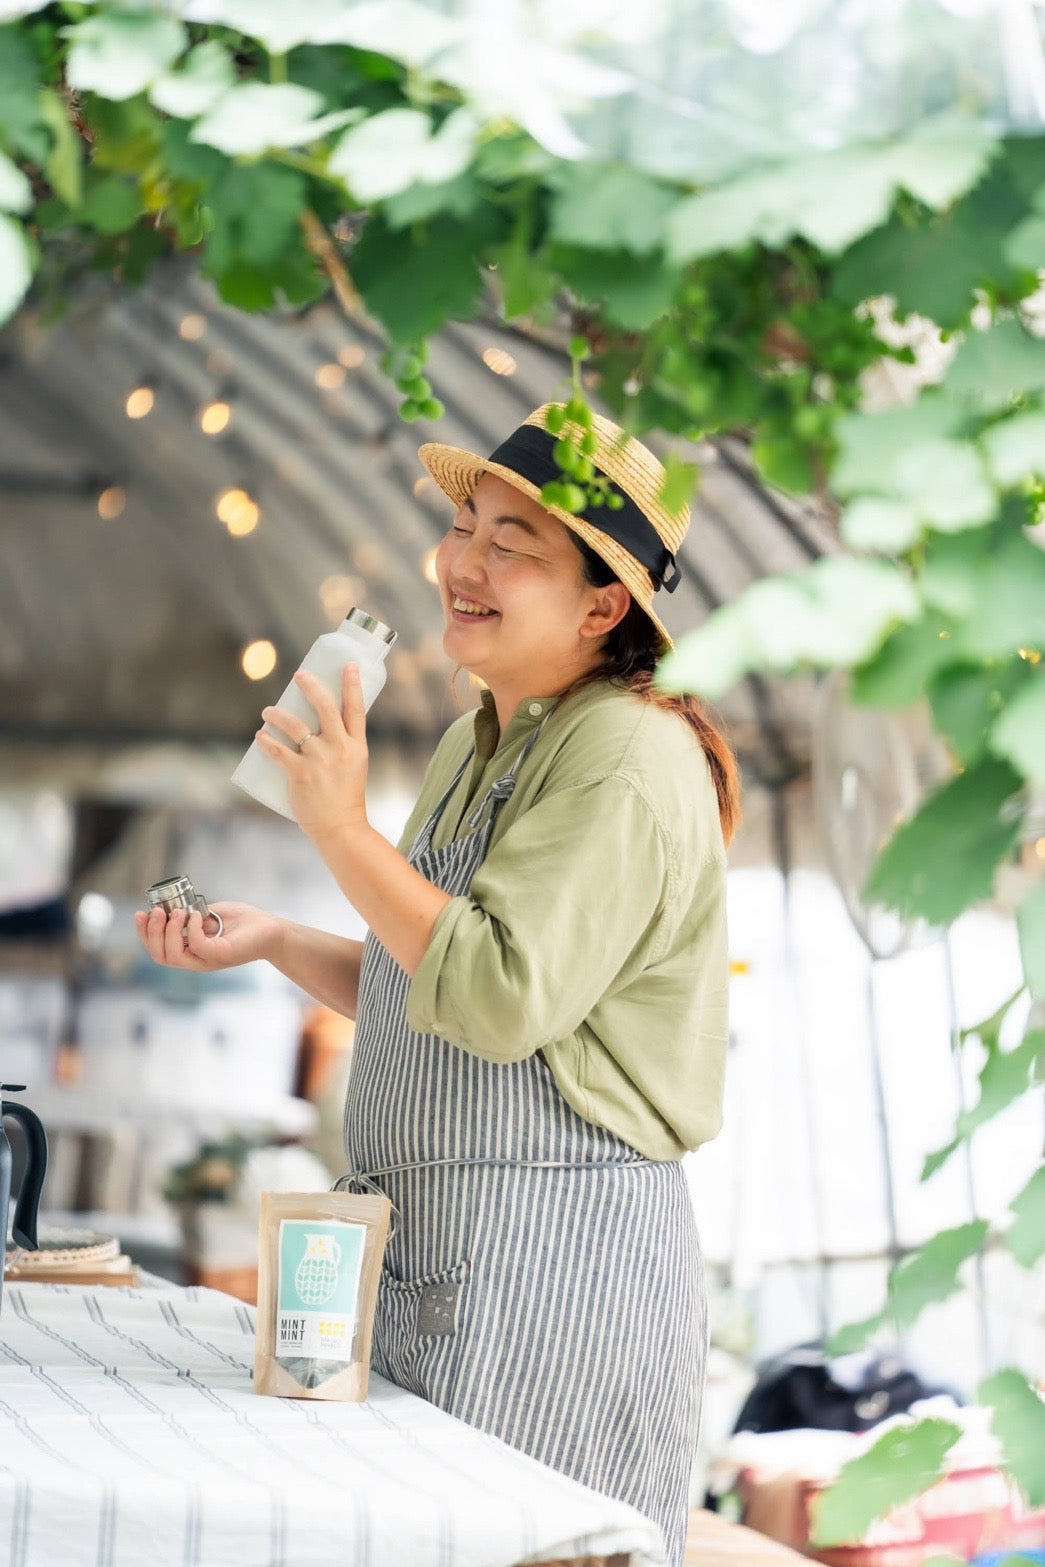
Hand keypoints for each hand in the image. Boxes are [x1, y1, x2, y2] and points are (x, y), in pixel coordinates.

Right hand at [134, 901, 283, 972]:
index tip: (140, 914)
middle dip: (151, 933)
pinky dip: (192, 929)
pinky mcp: (223, 955)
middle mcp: (197, 960)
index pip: (158, 951)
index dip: (145, 934)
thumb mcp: (211, 915)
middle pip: (160, 956)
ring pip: (174, 956)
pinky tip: (197, 916)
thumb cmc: (245, 923)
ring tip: (177, 912)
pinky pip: (198, 946)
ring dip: (169, 931)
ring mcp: (209, 960)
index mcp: (192, 952)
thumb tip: (172, 908)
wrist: (273, 929)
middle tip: (156, 911)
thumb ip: (191, 915)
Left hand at [256, 664, 368, 842]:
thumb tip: (316, 727)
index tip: (348, 665)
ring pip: (296, 726)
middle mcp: (340, 750)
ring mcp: (320, 761)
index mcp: (356, 747)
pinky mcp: (301, 774)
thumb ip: (341, 747)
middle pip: (326, 709)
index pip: (356, 709)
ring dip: (278, 714)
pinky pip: (278, 751)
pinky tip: (260, 735)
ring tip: (268, 711)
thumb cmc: (345, 798)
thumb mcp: (354, 767)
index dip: (353, 685)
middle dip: (311, 687)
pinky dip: (266, 741)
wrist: (340, 828)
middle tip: (299, 675)